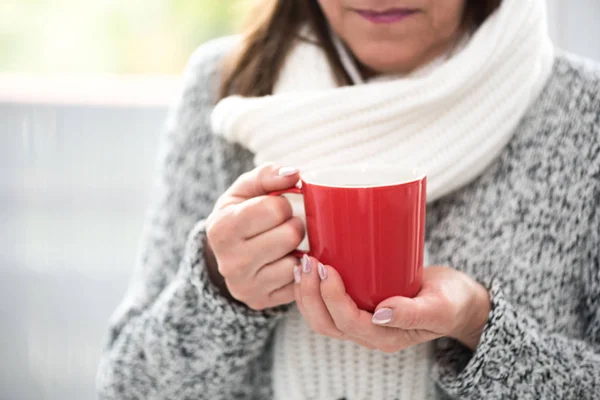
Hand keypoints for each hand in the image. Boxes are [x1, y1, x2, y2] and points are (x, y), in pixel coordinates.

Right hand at [205, 163, 303, 309]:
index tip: (276, 208)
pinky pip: (297, 284)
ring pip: (295, 263)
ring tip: (284, 245)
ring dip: (298, 250)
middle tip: (284, 226)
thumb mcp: (245, 189)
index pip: (274, 209)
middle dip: (294, 226)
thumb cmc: (241, 214)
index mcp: (222, 228)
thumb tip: (295, 174)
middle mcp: (229, 262)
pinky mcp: (260, 302)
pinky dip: (298, 271)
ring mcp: (244, 286)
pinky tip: (286, 262)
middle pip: (289, 236)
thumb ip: (268, 174)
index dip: (283, 204)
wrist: (225, 254)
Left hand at [294, 256, 490, 351]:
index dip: (332, 298)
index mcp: (386, 338)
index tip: (327, 268)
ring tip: (302, 263)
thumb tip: (382, 313)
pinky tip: (309, 266)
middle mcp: (368, 334)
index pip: (349, 323)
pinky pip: (325, 306)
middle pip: (327, 324)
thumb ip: (413, 313)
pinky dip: (311, 289)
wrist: (456, 300)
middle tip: (308, 262)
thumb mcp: (440, 306)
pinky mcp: (357, 307)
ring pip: (321, 317)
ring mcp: (360, 322)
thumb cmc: (451, 301)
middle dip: (311, 294)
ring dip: (306, 293)